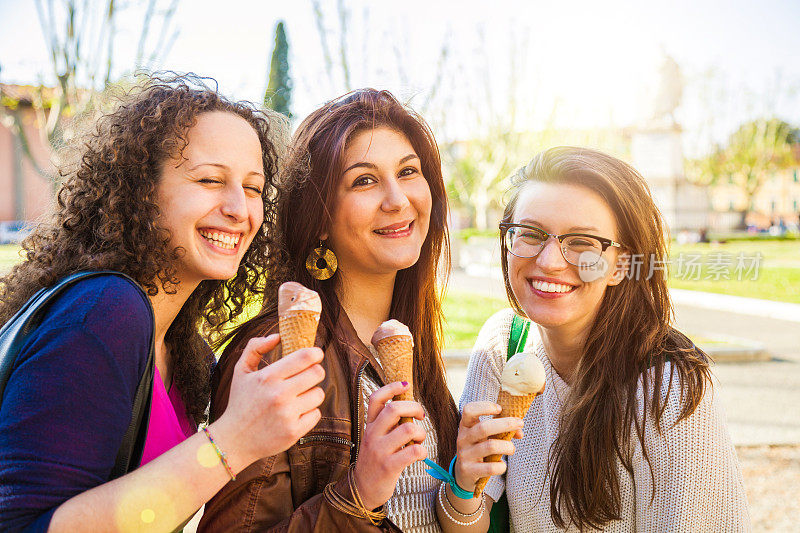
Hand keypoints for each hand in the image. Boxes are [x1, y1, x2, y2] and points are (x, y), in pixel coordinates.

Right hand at [215, 334, 324, 466]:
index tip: (316, 355)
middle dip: (314, 373)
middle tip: (306, 377)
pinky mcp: (294, 432)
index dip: (315, 353)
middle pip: (317, 373)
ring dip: (311, 394)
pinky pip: (316, 414)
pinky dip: (308, 413)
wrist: (234, 440)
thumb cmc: (240, 402)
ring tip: (296, 398)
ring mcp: (287, 414)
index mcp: (267, 377)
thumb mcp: (241, 372)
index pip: (304, 357)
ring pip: (318, 394)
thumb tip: (278, 336)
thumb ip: (255, 347)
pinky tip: (294, 414)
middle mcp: (279, 395)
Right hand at [353, 381, 427, 509]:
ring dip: (420, 432)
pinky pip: (413, 451)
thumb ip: (386, 423)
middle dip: (414, 408)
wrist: (362, 490)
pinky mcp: (389, 466)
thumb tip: (407, 406)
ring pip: (408, 429)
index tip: (405, 386)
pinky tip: (419, 454)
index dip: (391, 387)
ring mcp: (380, 451)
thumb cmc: (374, 461)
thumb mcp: (374, 438)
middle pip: (394, 409)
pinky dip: (422, 450)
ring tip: (419, 439)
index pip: (376, 399)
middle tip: (420, 416)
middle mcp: (372, 435)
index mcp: (370, 425)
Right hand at [454, 401, 522, 490]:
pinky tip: (502, 465)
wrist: (463, 473)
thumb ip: (501, 430)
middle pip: (484, 427)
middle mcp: (463, 438)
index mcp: (466, 426)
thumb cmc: (478, 449)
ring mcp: (465, 455)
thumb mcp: (485, 437)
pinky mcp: (469, 470)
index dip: (484, 406)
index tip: (500, 409)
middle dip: (506, 424)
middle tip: (520, 423)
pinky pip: (490, 467)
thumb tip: (519, 432)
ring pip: (490, 446)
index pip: (469, 410)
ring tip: (512, 448)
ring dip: (507, 446)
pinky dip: (501, 466)